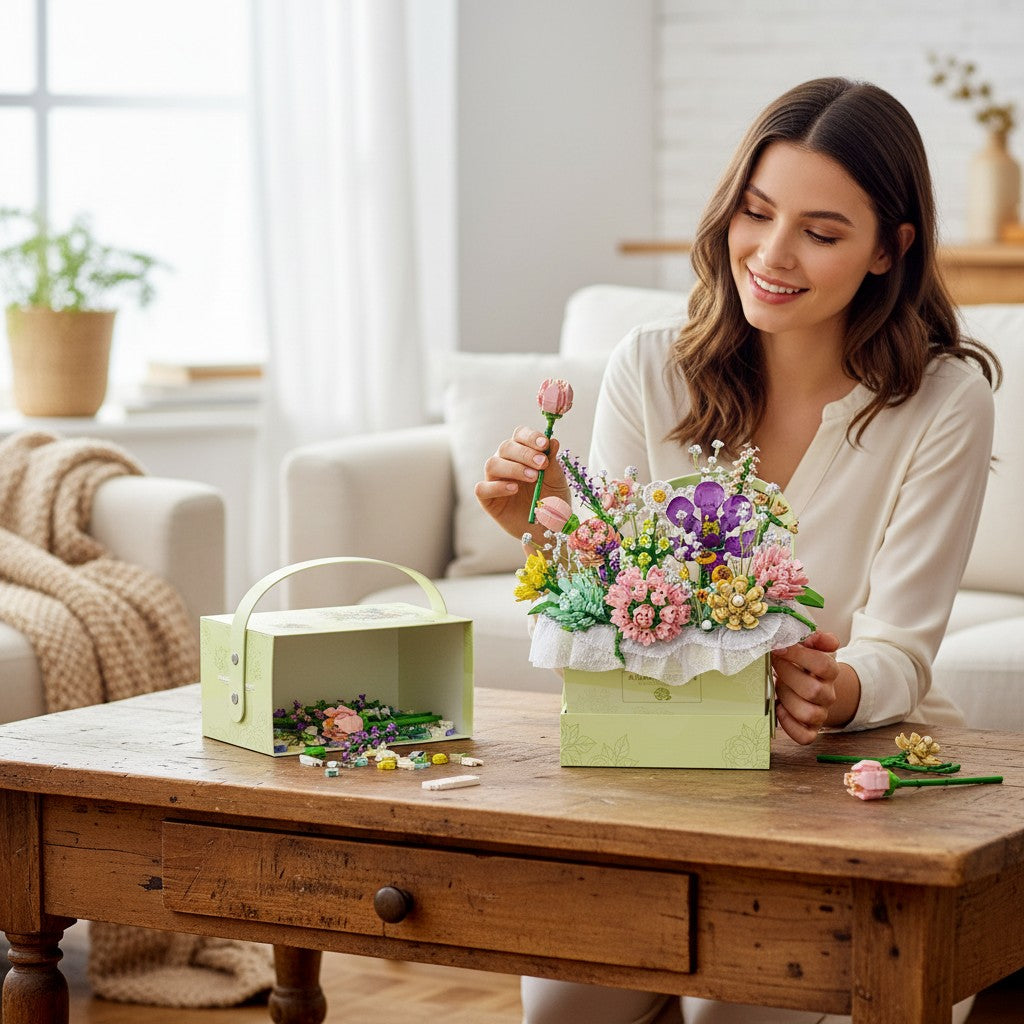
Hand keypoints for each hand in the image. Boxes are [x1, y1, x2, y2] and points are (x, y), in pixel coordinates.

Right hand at [475, 426, 569, 541]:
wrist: (549, 529)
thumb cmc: (552, 501)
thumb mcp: (557, 482)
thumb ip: (553, 463)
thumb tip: (553, 441)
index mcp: (523, 453)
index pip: (520, 435)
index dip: (530, 437)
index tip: (544, 444)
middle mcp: (506, 463)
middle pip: (506, 447)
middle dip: (525, 453)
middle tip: (542, 463)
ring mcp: (495, 480)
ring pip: (492, 464)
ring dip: (513, 468)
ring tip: (533, 478)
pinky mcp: (488, 499)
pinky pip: (482, 488)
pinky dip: (497, 487)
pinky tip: (514, 489)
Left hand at [771, 631, 858, 743]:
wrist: (809, 684)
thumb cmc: (802, 662)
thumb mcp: (808, 645)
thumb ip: (811, 636)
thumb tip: (816, 637)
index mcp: (829, 670)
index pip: (823, 665)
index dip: (800, 655)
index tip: (780, 648)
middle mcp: (827, 694)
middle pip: (814, 691)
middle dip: (787, 675)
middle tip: (773, 664)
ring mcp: (820, 713)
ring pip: (809, 714)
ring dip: (786, 699)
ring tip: (776, 686)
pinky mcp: (810, 729)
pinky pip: (805, 737)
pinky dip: (789, 725)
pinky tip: (778, 709)